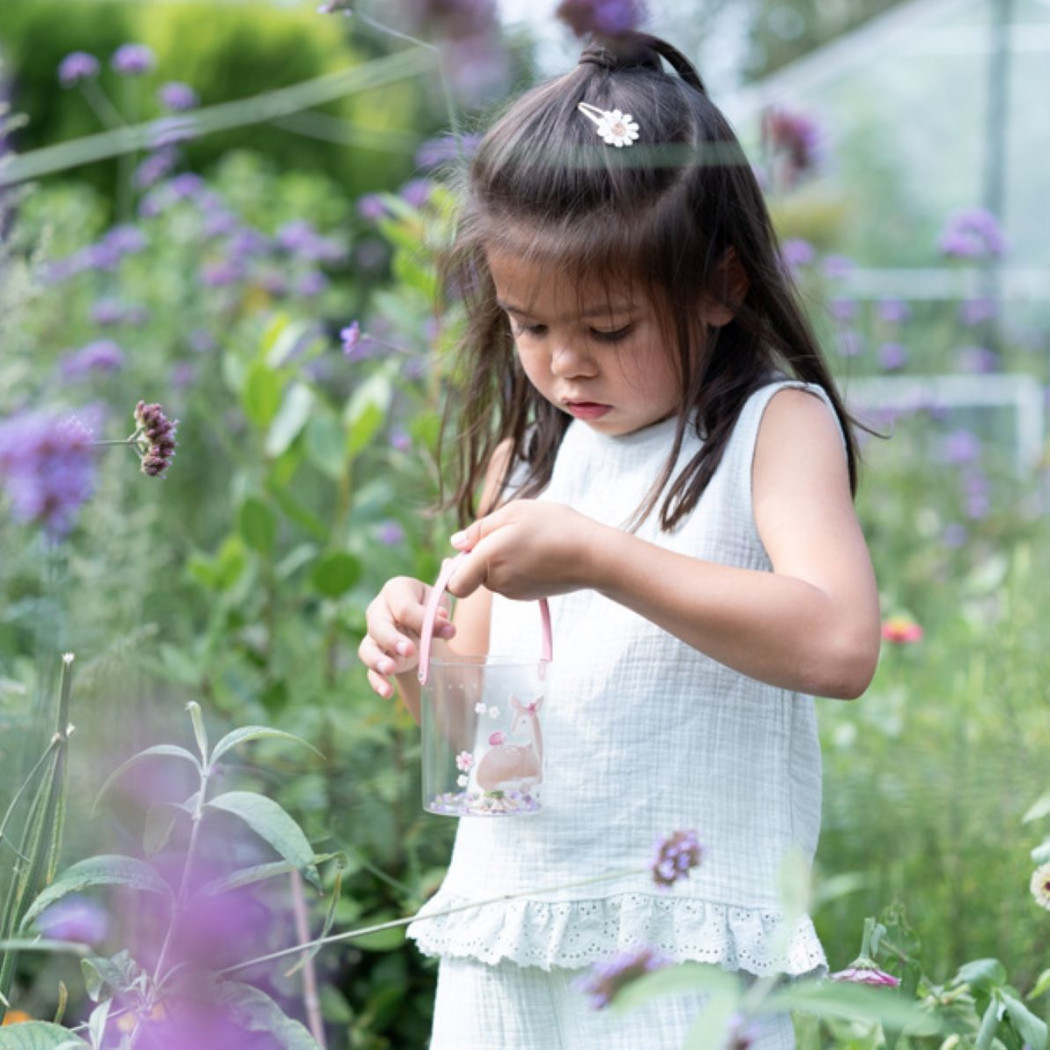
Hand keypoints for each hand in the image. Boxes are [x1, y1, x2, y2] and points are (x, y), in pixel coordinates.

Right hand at [358, 575, 454, 699]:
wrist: (422, 622)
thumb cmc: (429, 607)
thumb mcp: (438, 604)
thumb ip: (439, 612)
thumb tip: (442, 620)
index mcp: (395, 590)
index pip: (404, 607)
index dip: (424, 620)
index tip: (449, 631)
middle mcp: (378, 611)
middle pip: (378, 626)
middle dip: (393, 639)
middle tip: (409, 651)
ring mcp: (373, 635)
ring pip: (368, 648)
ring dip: (378, 661)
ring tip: (391, 670)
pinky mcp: (376, 657)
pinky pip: (370, 671)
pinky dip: (377, 682)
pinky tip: (386, 692)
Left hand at [446, 500, 600, 600]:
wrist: (593, 555)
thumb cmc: (555, 527)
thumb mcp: (515, 512)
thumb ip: (480, 528)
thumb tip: (456, 543)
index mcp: (489, 560)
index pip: (455, 584)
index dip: (454, 569)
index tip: (469, 550)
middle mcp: (498, 582)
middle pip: (475, 574)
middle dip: (483, 555)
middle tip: (511, 532)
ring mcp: (514, 592)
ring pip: (494, 577)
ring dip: (502, 559)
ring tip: (530, 539)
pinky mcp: (529, 595)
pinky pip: (511, 580)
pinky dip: (518, 567)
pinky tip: (539, 551)